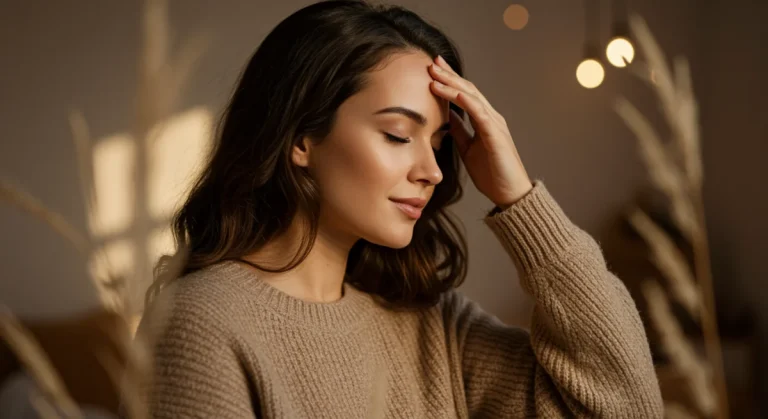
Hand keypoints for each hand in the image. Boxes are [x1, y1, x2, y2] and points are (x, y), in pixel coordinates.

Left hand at [429, 55, 532, 208]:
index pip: (465, 94)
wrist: (509, 193)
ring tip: (435, 74)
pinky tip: (452, 93)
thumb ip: (460, 132)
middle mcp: (491, 117)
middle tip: (431, 62)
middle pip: (467, 89)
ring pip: (472, 96)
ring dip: (452, 84)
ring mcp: (495, 124)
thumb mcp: (468, 149)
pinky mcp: (496, 135)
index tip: (432, 70)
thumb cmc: (492, 173)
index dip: (449, 80)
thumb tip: (446, 118)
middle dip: (449, 75)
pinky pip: (479, 113)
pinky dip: (465, 101)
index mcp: (484, 120)